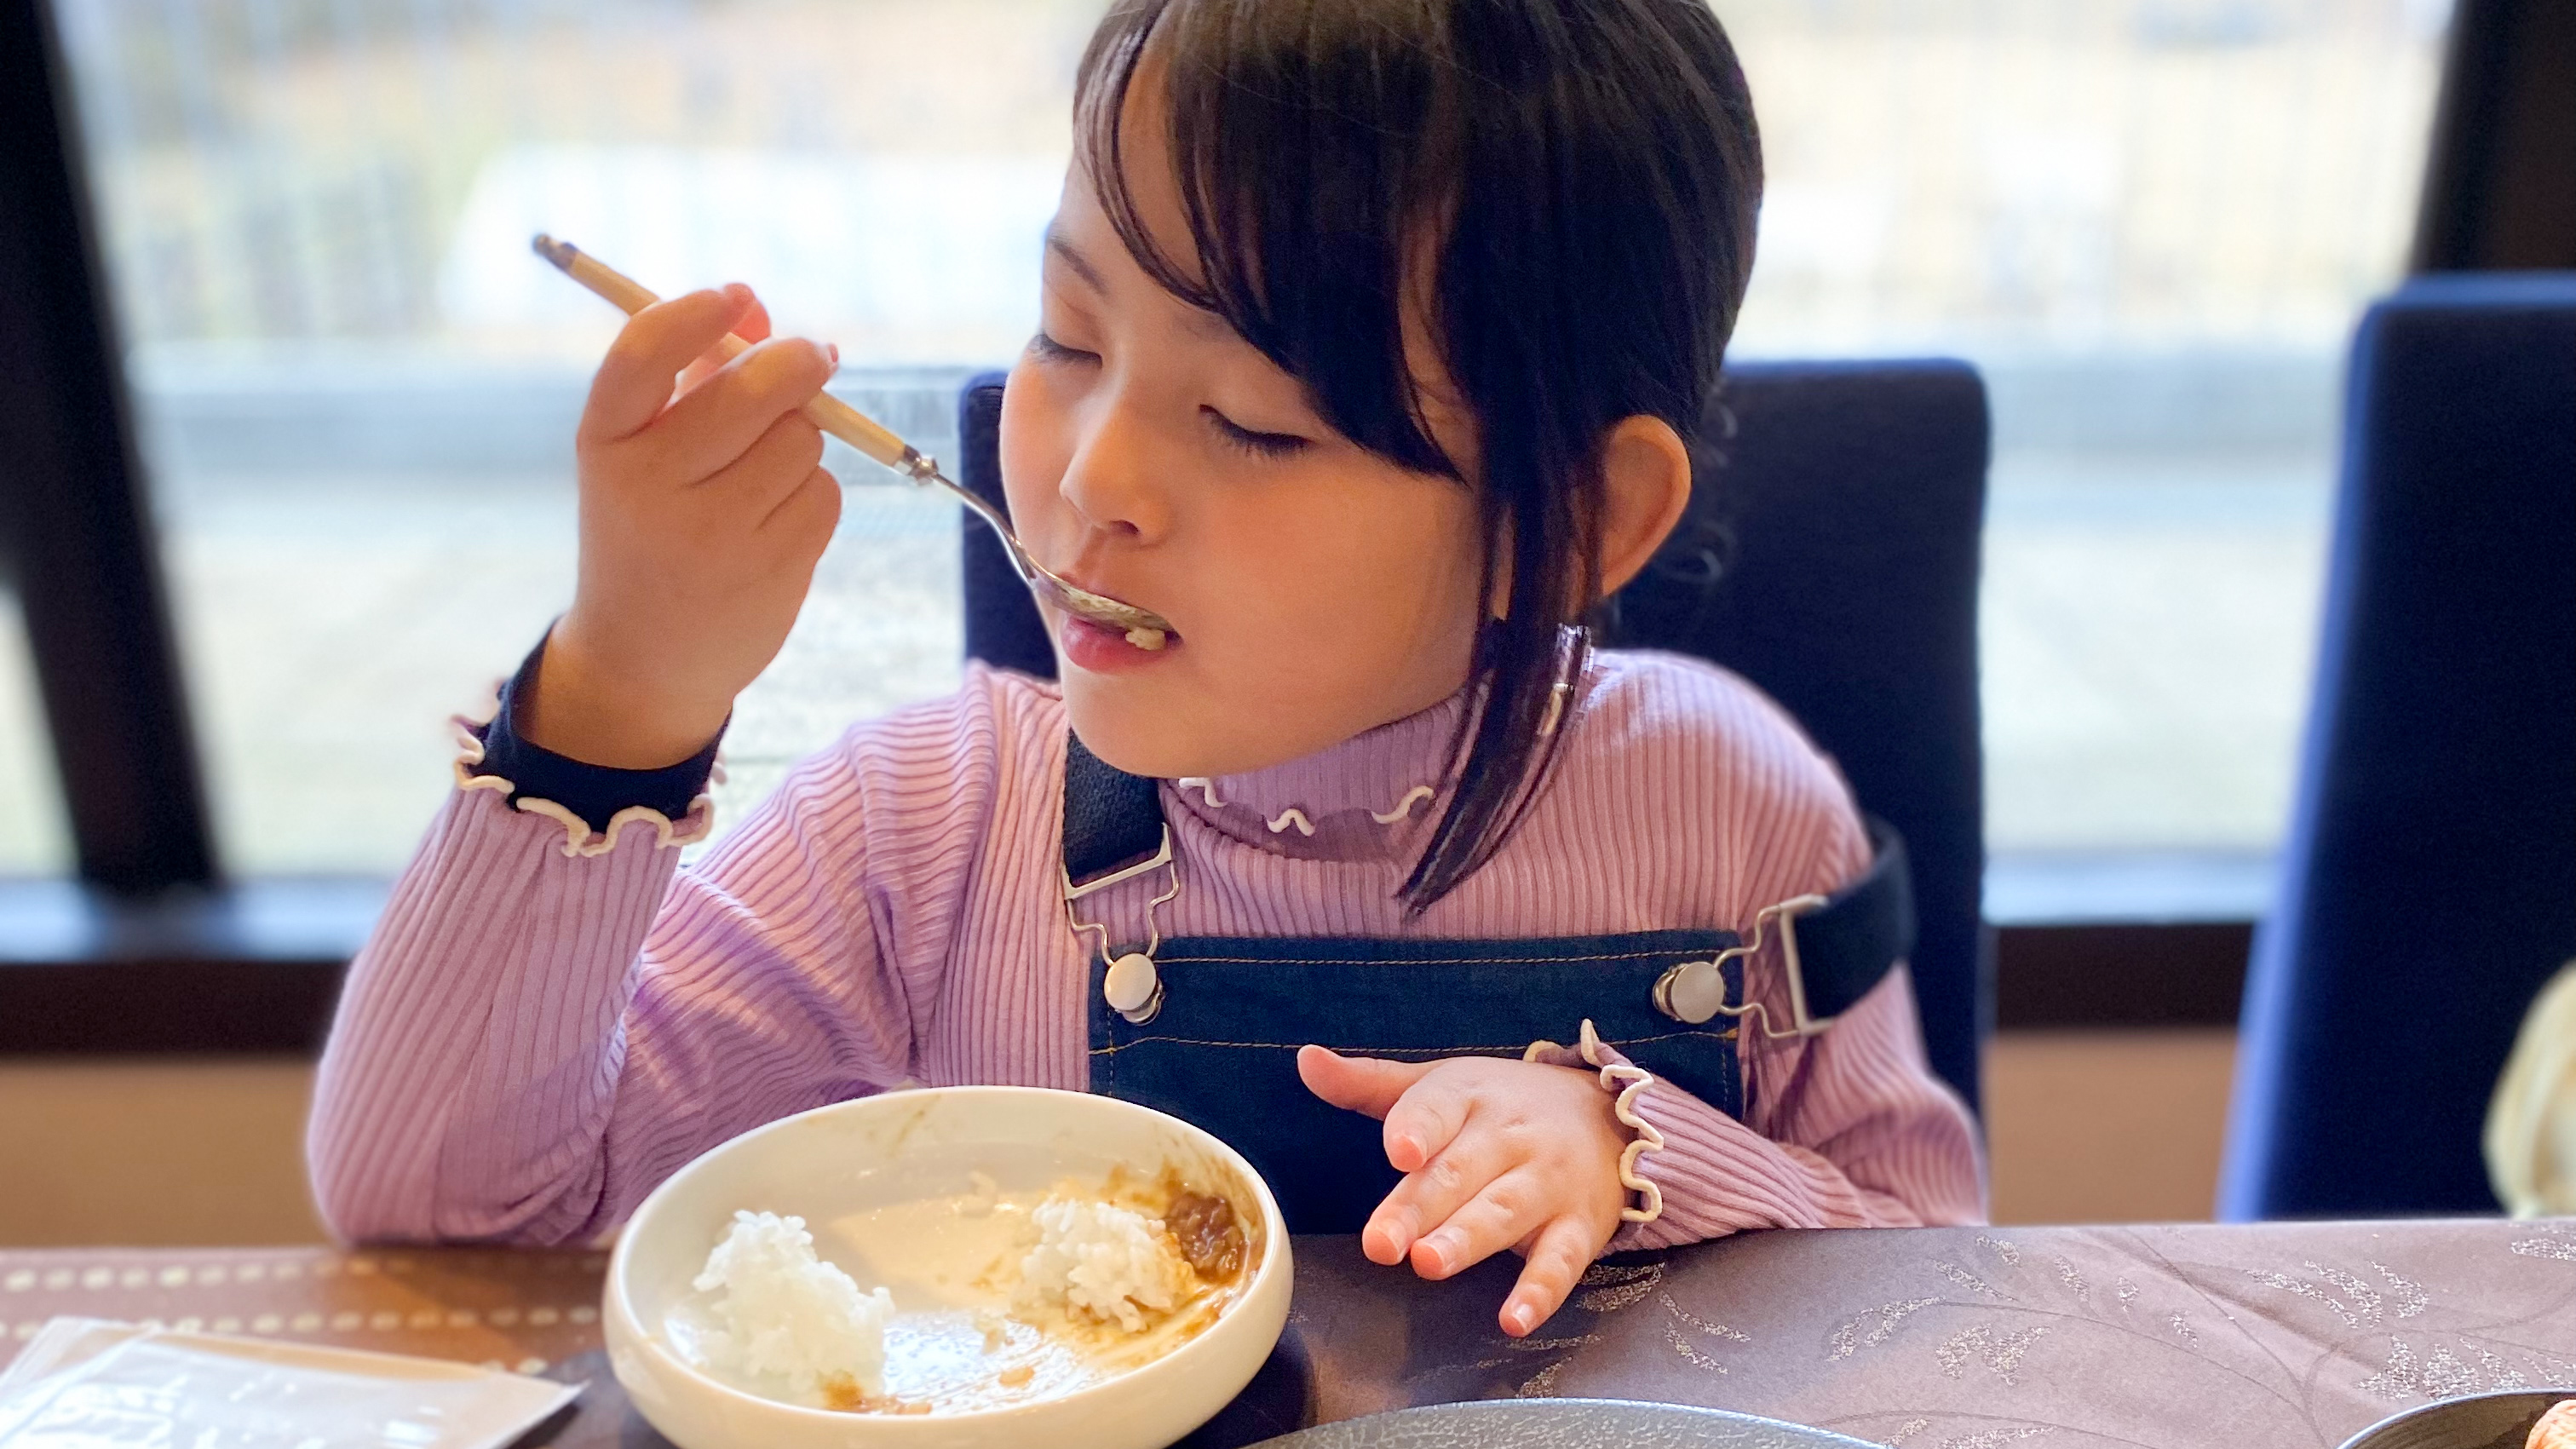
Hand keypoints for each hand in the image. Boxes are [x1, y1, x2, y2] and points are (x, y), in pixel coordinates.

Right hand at [525, 285, 842, 767]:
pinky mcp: (769, 569)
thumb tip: (755, 308)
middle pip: (751, 391)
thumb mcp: (647, 452)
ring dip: (800, 442)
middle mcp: (650, 487)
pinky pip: (824, 494)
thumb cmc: (652, 527)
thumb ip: (697, 374)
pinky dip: (812, 494)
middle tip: (817, 356)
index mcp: (604, 444)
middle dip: (796, 363)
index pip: (641, 355)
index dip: (693, 314)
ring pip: (801, 442)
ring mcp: (712, 534)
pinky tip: (774, 522)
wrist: (645, 658)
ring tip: (761, 475)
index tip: (735, 296)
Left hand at [1297, 1045, 1629, 1337]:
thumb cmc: (1506, 1106)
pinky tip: (1512, 1319)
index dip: (1418, 1127)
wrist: (1612, 1119)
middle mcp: (1509, 1137)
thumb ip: (1370, 1083)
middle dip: (1419, 1207)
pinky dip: (1539, 1292)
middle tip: (1380, 1243)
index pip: (1439, 1107)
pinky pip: (1560, 1262)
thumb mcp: (1441, 1084)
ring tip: (1428, 1264)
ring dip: (1467, 1239)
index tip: (1397, 1150)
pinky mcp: (1577, 1228)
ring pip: (1505, 1211)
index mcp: (1469, 1097)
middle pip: (1460, 1172)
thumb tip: (1305, 1061)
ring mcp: (1547, 1183)